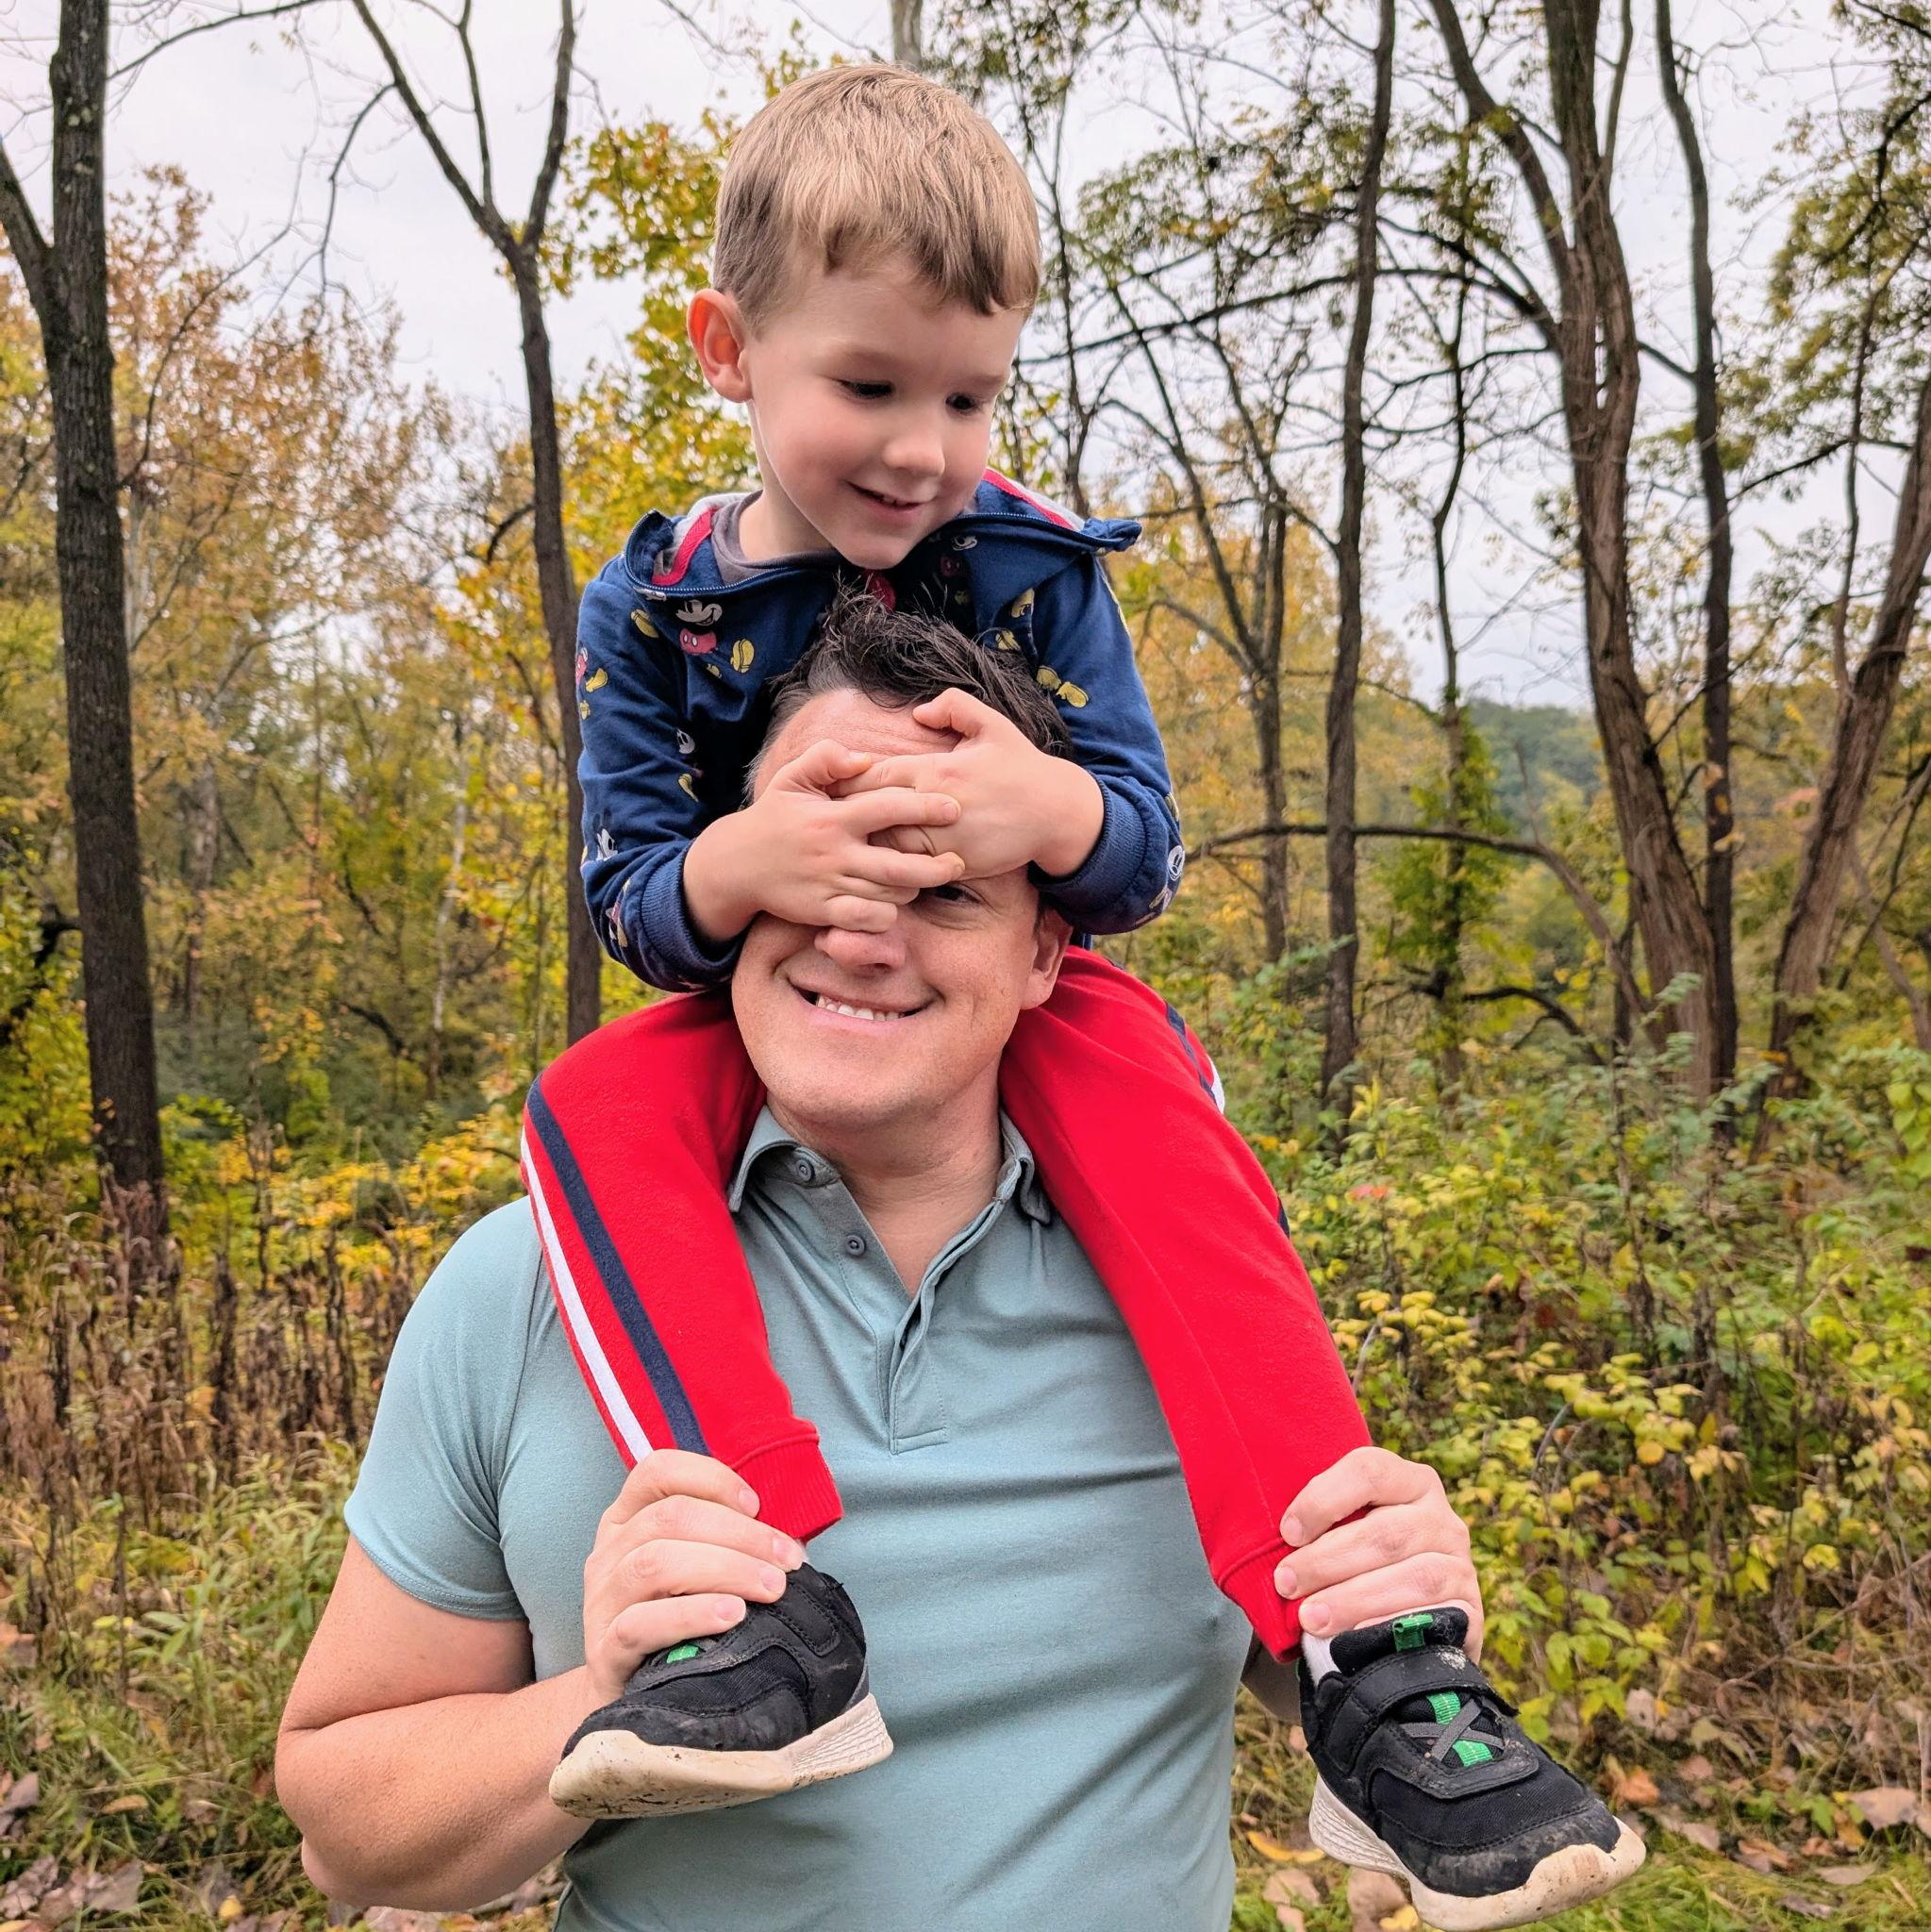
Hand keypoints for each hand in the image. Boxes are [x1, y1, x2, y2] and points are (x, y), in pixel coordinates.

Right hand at [580, 1449, 806, 1705]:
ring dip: (724, 1569)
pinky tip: (732, 1616)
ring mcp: (601, 1602)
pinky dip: (691, 1614)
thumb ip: (729, 1544)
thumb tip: (790, 1543)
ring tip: (771, 1588)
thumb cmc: (680, 1624)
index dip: (710, 1477)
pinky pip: (639, 1624)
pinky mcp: (604, 1652)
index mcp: (628, 1520)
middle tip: (786, 1562)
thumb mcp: (696, 1571)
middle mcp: (608, 1553)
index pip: (657, 1471)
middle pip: (668, 1518)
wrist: (634, 1703)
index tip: (756, 1505)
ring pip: (653, 1564)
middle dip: (738, 1534)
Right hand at [684, 739, 964, 941]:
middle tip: (958, 862)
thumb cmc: (775, 816)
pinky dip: (887, 915)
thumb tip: (867, 759)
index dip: (925, 806)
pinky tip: (893, 903)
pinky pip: (867, 920)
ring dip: (913, 888)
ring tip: (927, 878)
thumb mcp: (793, 778)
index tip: (955, 807)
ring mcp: (829, 886)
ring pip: (887, 895)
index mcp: (832, 817)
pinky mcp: (823, 912)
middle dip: (934, 866)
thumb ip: (827, 758)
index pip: (887, 808)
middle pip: (897, 864)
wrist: (737, 864)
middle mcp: (834, 853)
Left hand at [844, 688, 1104, 879]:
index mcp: (936, 769)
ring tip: (841, 845)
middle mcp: (934, 805)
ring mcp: (943, 838)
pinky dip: (892, 868)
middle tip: (821, 820)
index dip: (846, 780)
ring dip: (865, 845)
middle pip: (871, 812)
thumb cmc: (1021, 766)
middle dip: (844, 815)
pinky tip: (876, 867)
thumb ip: (954, 708)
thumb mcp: (992, 724)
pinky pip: (912, 869)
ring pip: (886, 845)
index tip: (828, 785)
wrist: (1056, 812)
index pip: (873, 775)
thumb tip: (918, 713)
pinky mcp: (955, 863)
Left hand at [1273, 1446, 1483, 1658]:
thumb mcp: (1339, 1539)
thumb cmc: (1352, 1573)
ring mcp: (1461, 1563)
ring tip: (1310, 1617)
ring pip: (1412, 1574)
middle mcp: (1441, 1517)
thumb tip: (1263, 1540)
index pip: (1369, 1470)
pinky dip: (1390, 1625)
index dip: (1323, 1498)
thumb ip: (1313, 1532)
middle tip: (1286, 1584)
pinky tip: (1356, 1639)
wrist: (1406, 1635)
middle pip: (1384, 1531)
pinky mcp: (1471, 1610)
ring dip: (1354, 1598)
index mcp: (1407, 1482)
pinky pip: (1433, 1615)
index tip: (1287, 1532)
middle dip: (1327, 1560)